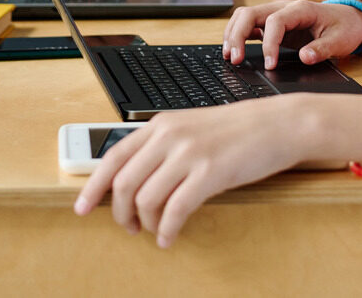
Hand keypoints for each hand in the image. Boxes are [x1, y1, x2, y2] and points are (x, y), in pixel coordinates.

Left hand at [73, 95, 325, 246]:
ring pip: (146, 200)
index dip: (92, 187)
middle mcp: (169, 136)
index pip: (112, 157)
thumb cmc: (238, 130)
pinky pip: (176, 211)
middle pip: (123, 184)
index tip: (82, 207)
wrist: (278, 124)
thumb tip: (131, 181)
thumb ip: (161, 147)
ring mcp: (190, 153)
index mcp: (160, 124)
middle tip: (129, 227)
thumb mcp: (191, 128)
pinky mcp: (211, 172)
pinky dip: (168, 230)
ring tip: (156, 232)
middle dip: (119, 214)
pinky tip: (171, 237)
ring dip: (146, 224)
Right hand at [222, 0, 361, 69]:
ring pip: (245, 16)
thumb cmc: (345, 28)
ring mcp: (277, 14)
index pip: (275, 21)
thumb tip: (305, 57)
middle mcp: (285, 8)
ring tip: (230, 56)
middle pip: (250, 13)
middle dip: (238, 35)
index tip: (269, 64)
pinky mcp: (274, 24)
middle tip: (234, 59)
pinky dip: (239, 35)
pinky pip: (250, 25)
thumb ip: (322, 49)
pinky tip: (235, 50)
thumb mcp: (340, 41)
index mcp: (301, 9)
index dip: (268, 43)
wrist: (351, 19)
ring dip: (234, 33)